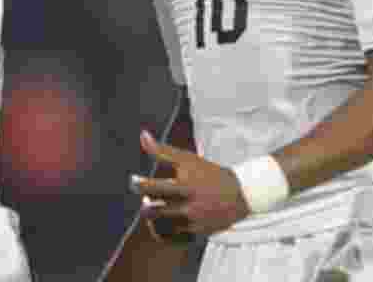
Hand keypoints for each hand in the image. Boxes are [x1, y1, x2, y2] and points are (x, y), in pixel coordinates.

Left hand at [131, 130, 249, 238]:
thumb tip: (142, 135)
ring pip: (160, 227)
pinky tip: (161, 221)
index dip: (139, 185)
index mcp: (186, 185)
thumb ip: (162, 151)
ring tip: (153, 208)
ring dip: (151, 218)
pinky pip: (170, 239)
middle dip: (145, 204)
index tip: (134, 181)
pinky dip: (161, 232)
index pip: (154, 188)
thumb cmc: (207, 173)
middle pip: (154, 210)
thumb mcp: (187, 159)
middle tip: (145, 197)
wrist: (239, 194)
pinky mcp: (196, 235)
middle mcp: (190, 206)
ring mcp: (193, 222)